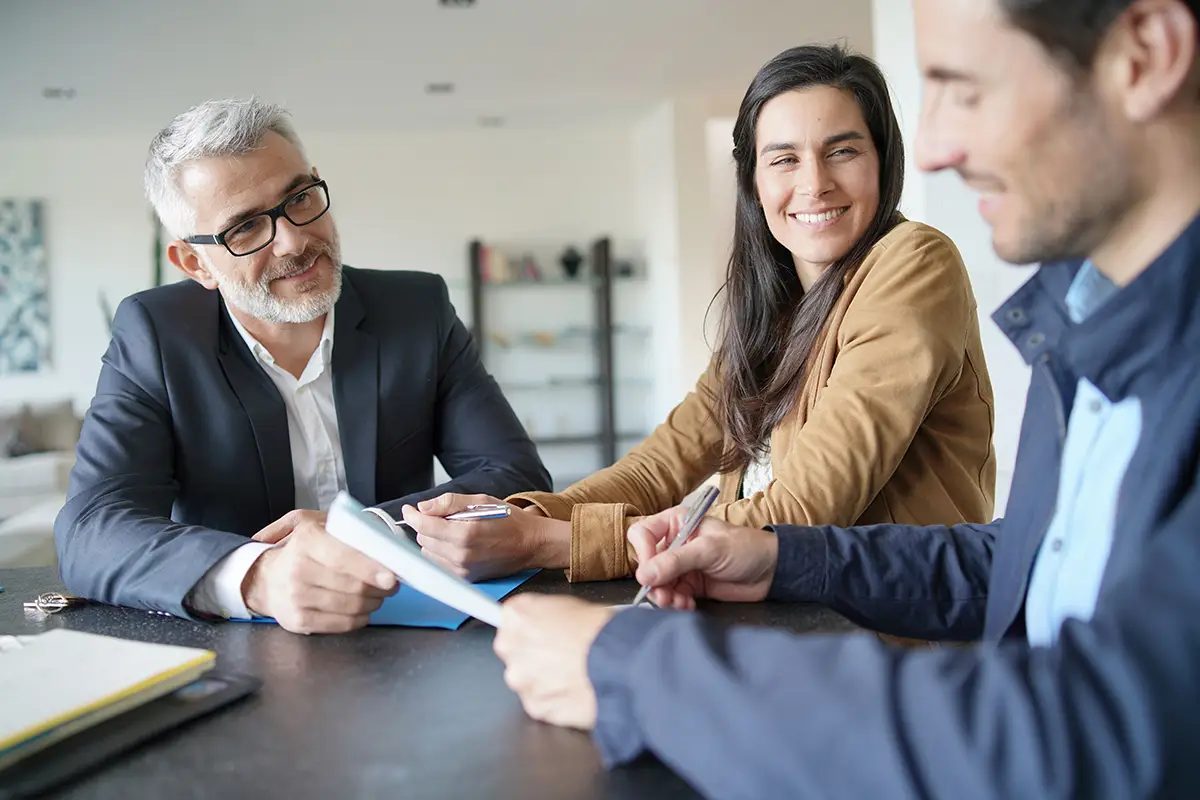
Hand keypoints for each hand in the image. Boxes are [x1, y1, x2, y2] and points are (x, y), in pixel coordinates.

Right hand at [242, 510, 398, 633]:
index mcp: (307, 540)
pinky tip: (362, 611)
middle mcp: (298, 569)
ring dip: (372, 603)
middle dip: (379, 588)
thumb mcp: (317, 525)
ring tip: (377, 595)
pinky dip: (359, 619)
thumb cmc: (300, 549)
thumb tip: (383, 539)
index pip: (343, 557)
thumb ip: (347, 528)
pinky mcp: (298, 620)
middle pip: (352, 585)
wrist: (264, 577)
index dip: (370, 569)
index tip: (391, 576)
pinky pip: (341, 624)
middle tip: (391, 585)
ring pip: (350, 606)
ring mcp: (297, 597)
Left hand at [401, 493, 568, 580]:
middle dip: (426, 526)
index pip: (424, 525)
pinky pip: (439, 564)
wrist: (530, 544)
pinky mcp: (465, 578)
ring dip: (432, 541)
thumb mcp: (481, 501)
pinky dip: (440, 553)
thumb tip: (424, 507)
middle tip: (442, 518)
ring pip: (428, 553)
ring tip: (451, 531)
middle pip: (423, 539)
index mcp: (465, 533)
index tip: (409, 510)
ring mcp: (463, 569)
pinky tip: (455, 544)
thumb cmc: (509, 520)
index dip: (413, 515)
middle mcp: (461, 554)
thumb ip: (450, 502)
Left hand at [493, 594, 614, 729]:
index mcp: (517, 615)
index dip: (530, 628)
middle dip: (534, 655)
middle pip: (515, 652)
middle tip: (563, 655)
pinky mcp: (534, 707)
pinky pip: (542, 704)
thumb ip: (547, 615)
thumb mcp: (573, 605)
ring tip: (574, 675)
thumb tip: (548, 623)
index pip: (509, 620)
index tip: (538, 633)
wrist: (619, 663)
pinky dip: (556, 701)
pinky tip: (577, 691)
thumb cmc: (602, 631)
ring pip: (527, 681)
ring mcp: (521, 680)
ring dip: (544, 680)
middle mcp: (511, 647)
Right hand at [627, 505, 778, 609]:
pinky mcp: (690, 585)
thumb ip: (676, 561)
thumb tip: (644, 575)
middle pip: (647, 563)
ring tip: (678, 603)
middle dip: (654, 582)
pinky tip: (687, 606)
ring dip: (664, 596)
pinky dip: (675, 604)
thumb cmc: (745, 548)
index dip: (643, 553)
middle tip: (664, 596)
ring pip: (657, 584)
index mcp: (676, 523)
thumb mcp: (709, 550)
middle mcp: (675, 543)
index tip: (650, 572)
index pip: (643, 534)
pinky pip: (672, 596)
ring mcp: (681, 566)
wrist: (772, 571)